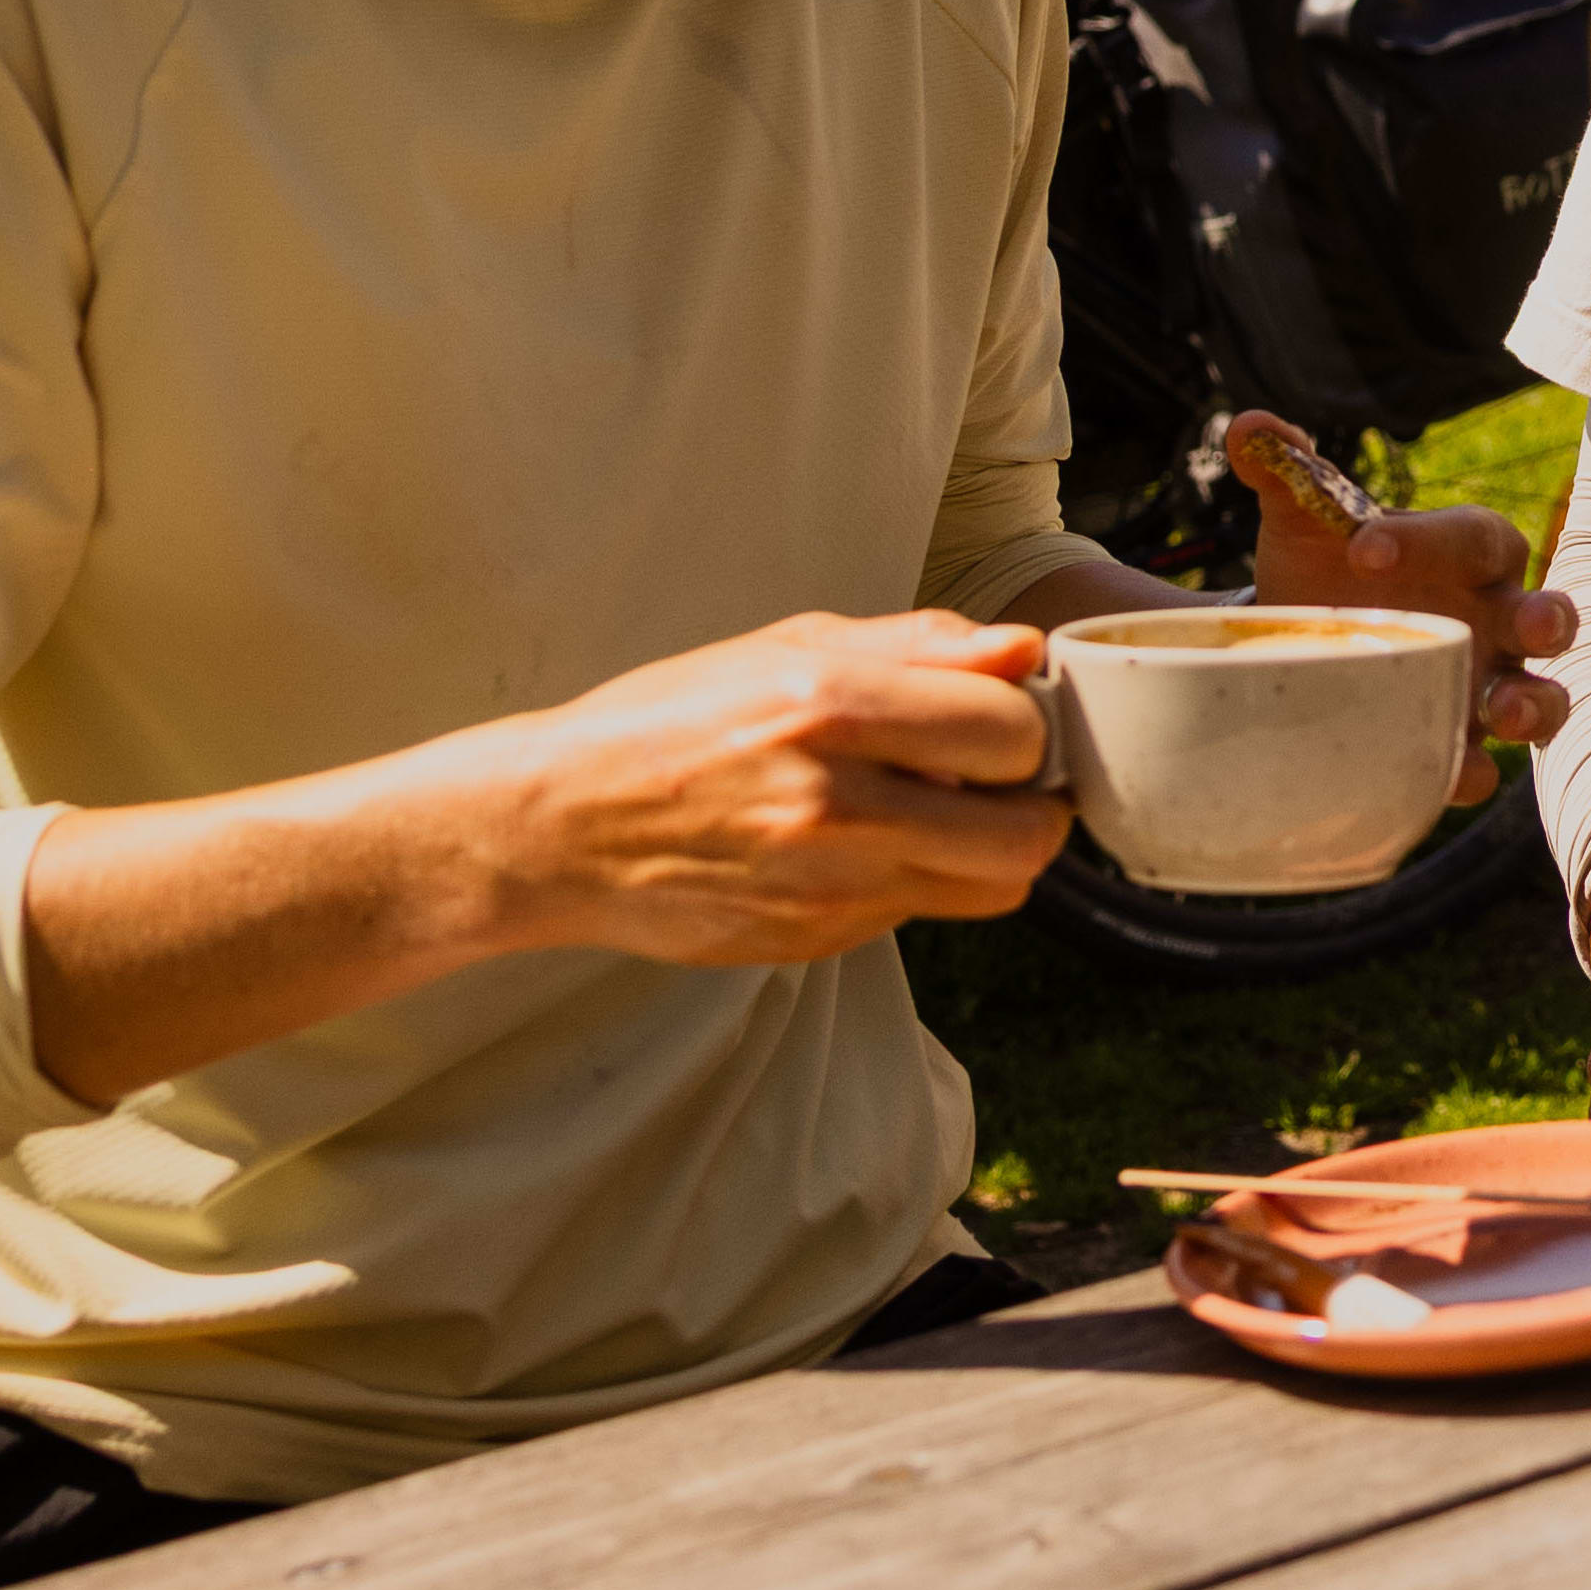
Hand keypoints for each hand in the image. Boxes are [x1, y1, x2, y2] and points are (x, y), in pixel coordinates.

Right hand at [460, 605, 1071, 969]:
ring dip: (990, 850)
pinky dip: (917, 879)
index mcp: (827, 707)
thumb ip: (916, 647)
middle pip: (1025, 835)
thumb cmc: (671, 720)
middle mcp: (835, 804)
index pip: (1011, 732)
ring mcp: (827, 887)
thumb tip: (1023, 649)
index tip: (1003, 715)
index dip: (1026, 724)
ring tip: (941, 810)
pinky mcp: (815, 942)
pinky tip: (862, 844)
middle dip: (1031, 802)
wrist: (560, 826)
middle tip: (996, 776)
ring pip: (992, 890)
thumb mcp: (784, 647)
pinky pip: (919, 914)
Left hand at [1231, 410, 1577, 804]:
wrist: (1302, 633)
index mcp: (1467, 549)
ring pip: (1542, 698)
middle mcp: (1495, 617)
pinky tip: (1446, 774)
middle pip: (1548, 615)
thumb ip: (1284, 471)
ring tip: (1501, 711)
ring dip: (1533, 705)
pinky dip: (1468, 772)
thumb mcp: (1305, 515)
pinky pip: (1480, 765)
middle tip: (1533, 625)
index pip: (1471, 534)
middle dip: (1550, 621)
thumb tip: (1248, 431)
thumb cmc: (1327, 559)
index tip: (1360, 549)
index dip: (1429, 538)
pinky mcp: (1457, 745)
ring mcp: (1484, 686)